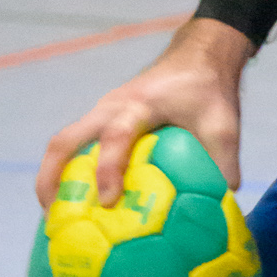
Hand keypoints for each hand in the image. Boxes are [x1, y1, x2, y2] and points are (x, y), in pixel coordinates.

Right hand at [37, 15, 249, 210]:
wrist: (197, 56)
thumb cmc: (208, 90)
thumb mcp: (225, 124)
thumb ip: (223, 164)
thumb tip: (219, 208)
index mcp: (139, 105)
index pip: (117, 136)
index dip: (109, 169)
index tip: (108, 201)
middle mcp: (111, 107)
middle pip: (65, 140)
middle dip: (52, 178)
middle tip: (53, 218)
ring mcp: (102, 112)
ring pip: (64, 143)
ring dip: (53, 178)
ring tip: (55, 219)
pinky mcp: (103, 120)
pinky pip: (76, 146)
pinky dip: (68, 173)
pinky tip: (76, 205)